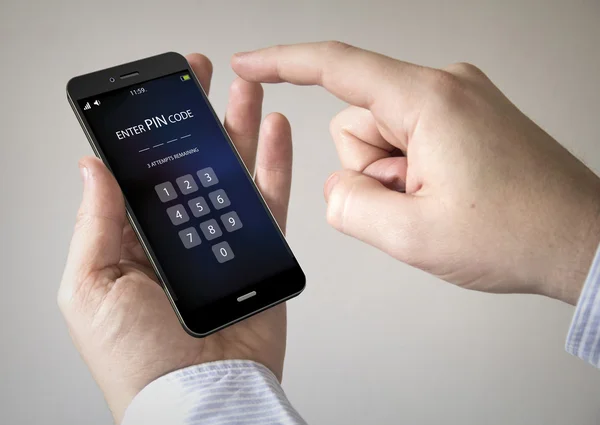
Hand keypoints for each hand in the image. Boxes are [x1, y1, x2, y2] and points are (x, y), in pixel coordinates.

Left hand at [58, 54, 293, 422]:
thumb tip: (93, 167)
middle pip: (192, 164)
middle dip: (198, 116)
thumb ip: (96, 223)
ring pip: (233, 172)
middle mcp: (180, 234)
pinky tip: (275, 131)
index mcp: (135, 239)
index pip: (144, 173)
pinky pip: (270, 199)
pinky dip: (275, 163)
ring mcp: (223, 240)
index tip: (157, 96)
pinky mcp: (260, 251)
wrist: (201, 397)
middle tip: (202, 76)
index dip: (151, 132)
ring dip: (239, 127)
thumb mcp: (92, 288)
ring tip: (245, 89)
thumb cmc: (138, 360)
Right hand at [232, 41, 599, 304]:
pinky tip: (447, 194)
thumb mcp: (414, 236)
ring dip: (394, 177)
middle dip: (371, 170)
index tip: (250, 64)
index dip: (283, 63)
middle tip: (415, 201)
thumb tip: (337, 189)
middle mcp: (445, 87)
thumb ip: (351, 207)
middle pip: (358, 122)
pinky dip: (413, 173)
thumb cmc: (521, 232)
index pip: (337, 67)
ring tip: (437, 201)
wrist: (582, 240)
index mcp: (430, 101)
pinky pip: (408, 141)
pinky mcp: (465, 118)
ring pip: (381, 137)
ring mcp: (458, 102)